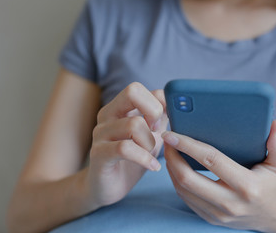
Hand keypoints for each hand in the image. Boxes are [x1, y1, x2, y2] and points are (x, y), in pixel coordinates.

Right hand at [86, 82, 167, 207]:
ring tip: (151, 154)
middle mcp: (107, 115)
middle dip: (154, 110)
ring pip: (134, 124)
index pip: (139, 88)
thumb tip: (177, 103)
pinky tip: (153, 166)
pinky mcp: (98, 154)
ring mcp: (100, 133)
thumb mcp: (151, 135)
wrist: (107, 187)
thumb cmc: (132, 159)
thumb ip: (160, 118)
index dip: (159, 101)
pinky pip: (125, 149)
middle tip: (158, 131)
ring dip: (150, 142)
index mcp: (119, 107)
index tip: (166, 120)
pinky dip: (145, 158)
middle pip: (132, 91)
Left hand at [163, 120, 275, 232]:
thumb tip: (275, 123)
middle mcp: (231, 203)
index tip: (173, 134)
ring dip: (171, 169)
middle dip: (172, 157)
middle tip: (167, 139)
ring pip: (183, 191)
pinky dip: (177, 181)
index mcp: (248, 186)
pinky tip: (177, 166)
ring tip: (169, 150)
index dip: (188, 146)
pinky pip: (187, 200)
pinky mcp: (212, 219)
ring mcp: (219, 215)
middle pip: (188, 179)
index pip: (211, 161)